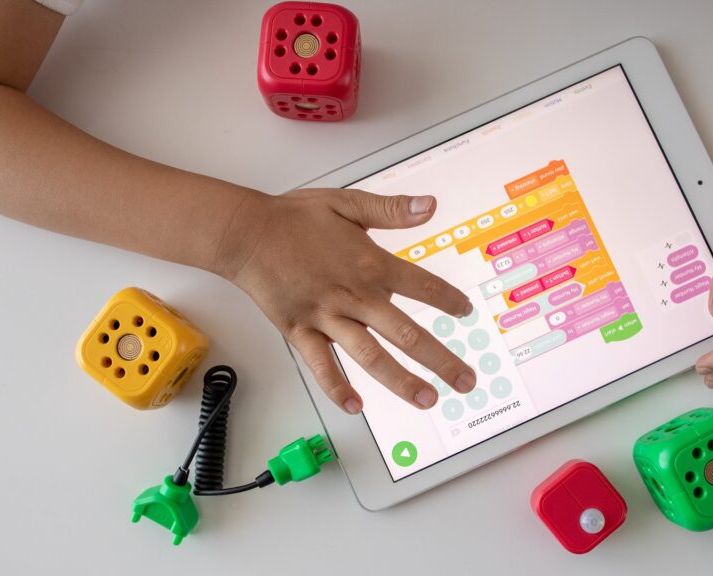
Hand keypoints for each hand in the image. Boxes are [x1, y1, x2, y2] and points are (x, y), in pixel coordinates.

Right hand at [221, 188, 476, 413]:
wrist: (247, 232)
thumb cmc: (294, 217)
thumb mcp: (347, 202)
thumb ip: (390, 210)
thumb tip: (429, 206)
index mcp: (371, 264)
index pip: (422, 287)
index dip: (448, 301)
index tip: (466, 312)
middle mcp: (355, 295)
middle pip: (406, 334)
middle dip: (441, 360)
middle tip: (465, 380)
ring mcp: (327, 317)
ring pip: (370, 356)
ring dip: (400, 381)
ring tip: (426, 399)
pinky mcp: (300, 331)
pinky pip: (321, 365)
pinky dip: (337, 388)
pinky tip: (354, 407)